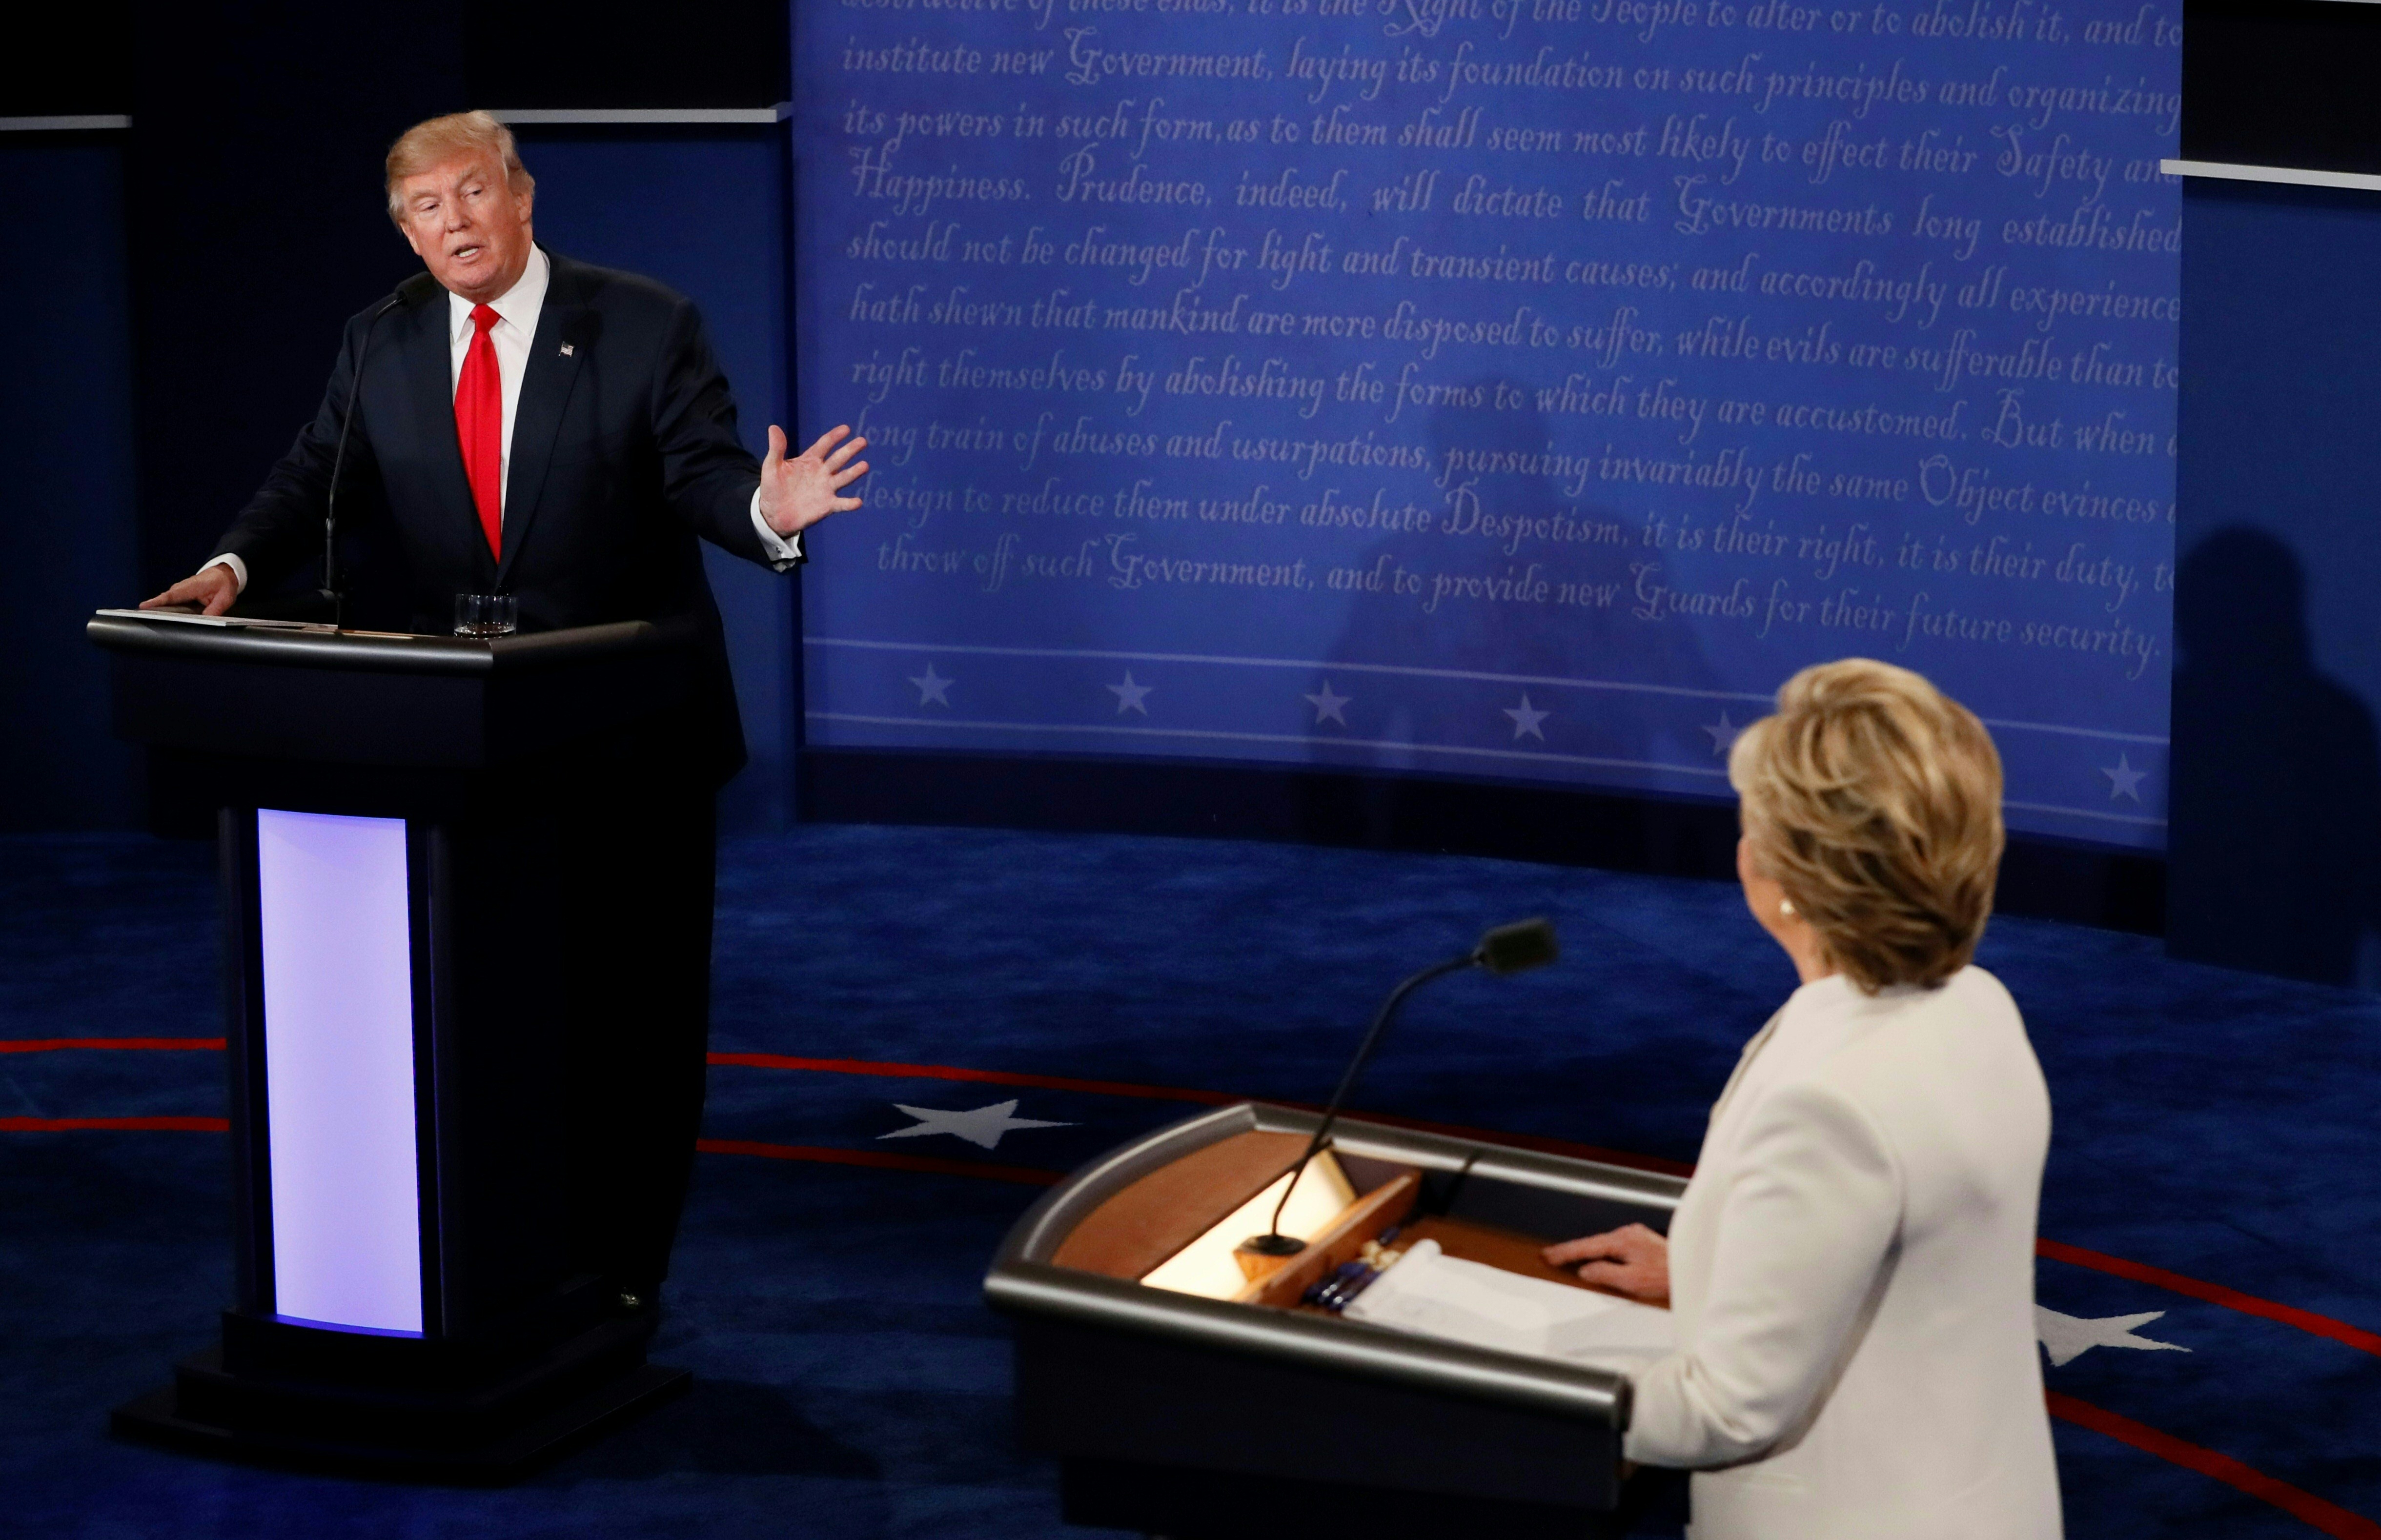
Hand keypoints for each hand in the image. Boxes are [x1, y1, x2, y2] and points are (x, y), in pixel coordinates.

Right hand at [140, 564, 239, 616]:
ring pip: (166, 603)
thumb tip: (205, 621)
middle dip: (152, 609)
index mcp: (191, 586)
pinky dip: (165, 610)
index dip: (157, 602)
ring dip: (157, 611)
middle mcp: (181, 588)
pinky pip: (170, 603)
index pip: (171, 596)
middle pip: (164, 601)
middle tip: (139, 617)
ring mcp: (179, 591)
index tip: (144, 607)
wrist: (224, 573)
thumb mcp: (224, 598)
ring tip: (146, 620)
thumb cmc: (223, 583)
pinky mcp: (180, 596)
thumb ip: (214, 610)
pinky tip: (160, 619)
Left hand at [758, 424, 868, 537]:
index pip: (824, 445)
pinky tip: (858, 502)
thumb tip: (773, 427)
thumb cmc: (773, 487)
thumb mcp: (771, 466)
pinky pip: (841, 504)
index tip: (846, 429)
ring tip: (864, 465)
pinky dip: (849, 503)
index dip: (834, 437)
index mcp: (810, 460)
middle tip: (863, 442)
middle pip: (838, 459)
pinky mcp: (828, 505)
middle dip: (850, 450)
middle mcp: (822, 472)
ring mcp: (826, 488)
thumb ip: (776, 448)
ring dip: (854, 472)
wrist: (773, 513)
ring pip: (843, 478)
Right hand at [1543, 1222, 1670, 1305]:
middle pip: (1593, 1243)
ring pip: (1604, 1245)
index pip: (1586, 1247)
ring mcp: (1636, 1236)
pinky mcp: (1642, 1242)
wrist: (1692, 1270)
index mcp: (1622, 1241)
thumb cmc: (1666, 1277)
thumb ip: (1604, 1274)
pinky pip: (1615, 1247)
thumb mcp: (1631, 1281)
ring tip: (1568, 1259)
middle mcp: (1628, 1234)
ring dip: (1587, 1252)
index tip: (1547, 1256)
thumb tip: (1585, 1270)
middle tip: (1551, 1256)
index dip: (1564, 1252)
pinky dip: (1602, 1253)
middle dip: (1571, 1251)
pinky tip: (1598, 1259)